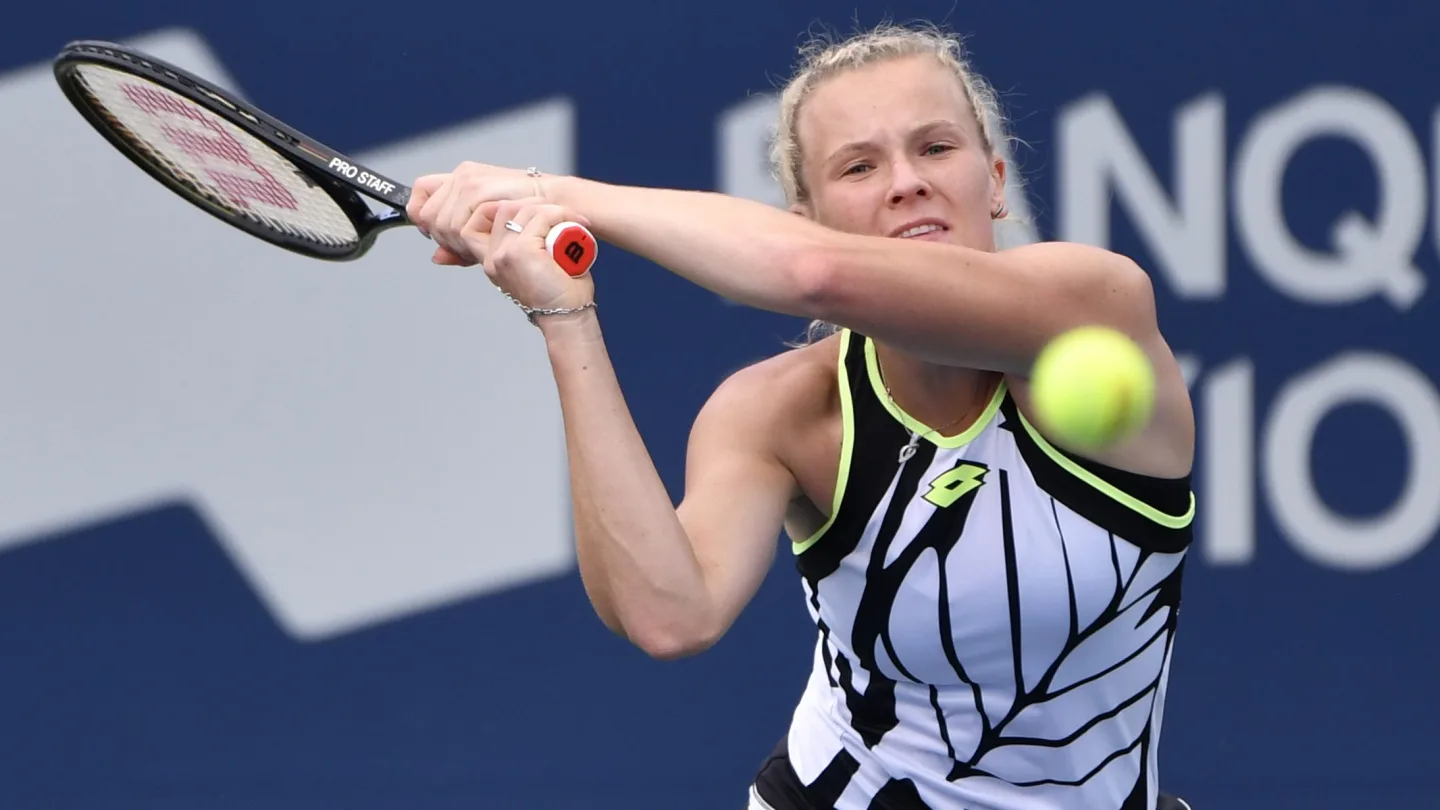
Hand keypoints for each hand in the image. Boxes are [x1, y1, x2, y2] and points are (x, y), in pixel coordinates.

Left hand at [406, 162, 547, 265]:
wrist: (558, 204)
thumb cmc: (529, 218)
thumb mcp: (487, 233)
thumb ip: (460, 244)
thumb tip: (436, 258)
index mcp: (460, 180)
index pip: (420, 194)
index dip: (422, 218)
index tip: (437, 235)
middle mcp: (461, 176)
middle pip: (427, 215)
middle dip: (443, 238)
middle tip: (467, 248)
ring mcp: (467, 179)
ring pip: (440, 222)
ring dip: (456, 242)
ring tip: (480, 246)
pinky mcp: (476, 186)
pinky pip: (455, 222)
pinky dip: (464, 239)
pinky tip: (483, 241)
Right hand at [484, 198, 596, 314]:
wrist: (567, 318)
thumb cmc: (558, 295)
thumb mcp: (534, 267)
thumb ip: (525, 248)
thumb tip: (537, 222)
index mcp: (491, 261)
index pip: (474, 222)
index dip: (498, 207)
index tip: (533, 211)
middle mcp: (492, 257)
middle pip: (500, 207)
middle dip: (531, 203)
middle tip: (559, 214)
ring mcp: (503, 253)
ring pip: (521, 209)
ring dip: (551, 208)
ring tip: (571, 220)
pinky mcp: (520, 251)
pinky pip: (540, 217)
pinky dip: (561, 214)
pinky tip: (576, 222)